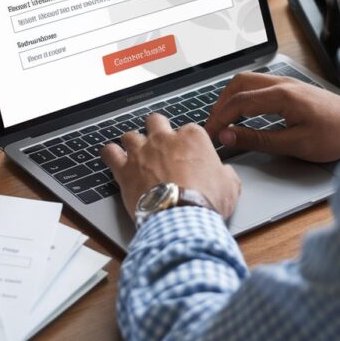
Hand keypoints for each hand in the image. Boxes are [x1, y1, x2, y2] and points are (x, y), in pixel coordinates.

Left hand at [101, 114, 240, 219]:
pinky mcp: (124, 168)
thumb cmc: (205, 202)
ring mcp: (142, 151)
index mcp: (192, 138)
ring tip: (135, 154)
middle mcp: (165, 139)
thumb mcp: (230, 187)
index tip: (188, 154)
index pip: (188, 130)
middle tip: (159, 145)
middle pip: (156, 121)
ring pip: (131, 134)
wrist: (181, 218)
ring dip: (132, 143)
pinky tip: (113, 158)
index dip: (187, 143)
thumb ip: (226, 174)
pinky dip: (110, 155)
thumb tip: (227, 174)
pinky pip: (109, 152)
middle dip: (156, 130)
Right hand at [203, 72, 339, 162]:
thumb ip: (259, 139)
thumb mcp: (295, 144)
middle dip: (220, 105)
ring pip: (248, 81)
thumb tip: (230, 135)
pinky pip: (259, 85)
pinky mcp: (293, 88)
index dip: (219, 119)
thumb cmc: (336, 135)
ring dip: (231, 98)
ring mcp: (288, 83)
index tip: (210, 135)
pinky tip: (244, 111)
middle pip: (238, 84)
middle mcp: (283, 83)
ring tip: (223, 119)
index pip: (238, 103)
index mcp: (282, 95)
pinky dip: (244, 96)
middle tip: (212, 126)